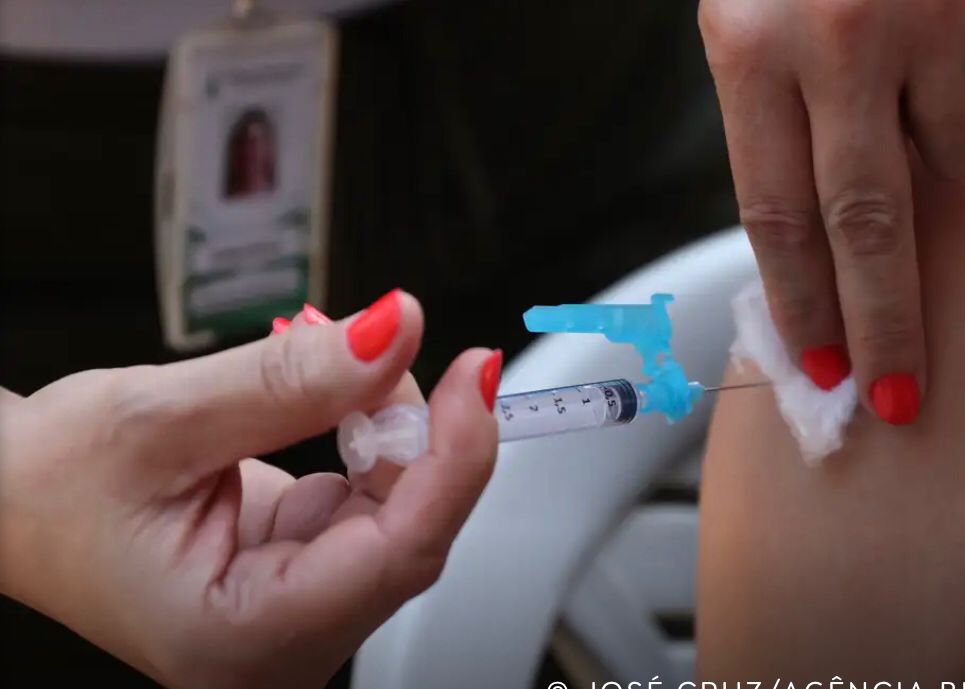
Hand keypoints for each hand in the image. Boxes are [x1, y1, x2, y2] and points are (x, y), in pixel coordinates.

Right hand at [0, 291, 502, 688]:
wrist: (10, 499)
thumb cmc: (47, 487)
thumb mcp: (160, 418)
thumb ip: (291, 381)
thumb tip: (394, 331)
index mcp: (243, 637)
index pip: (399, 553)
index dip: (454, 458)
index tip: (473, 375)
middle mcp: (281, 646)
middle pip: (409, 534)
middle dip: (412, 431)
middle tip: (380, 346)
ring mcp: (298, 614)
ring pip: (400, 516)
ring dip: (388, 430)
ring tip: (327, 368)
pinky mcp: (303, 575)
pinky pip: (373, 505)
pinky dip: (369, 442)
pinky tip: (331, 405)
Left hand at [699, 0, 964, 422]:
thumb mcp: (752, 8)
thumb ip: (776, 112)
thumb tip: (814, 244)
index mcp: (752, 46)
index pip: (777, 216)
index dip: (805, 305)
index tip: (826, 371)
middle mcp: (841, 38)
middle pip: (870, 228)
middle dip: (888, 324)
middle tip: (903, 395)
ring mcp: (937, 10)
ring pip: (964, 150)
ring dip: (949, 139)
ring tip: (926, 68)